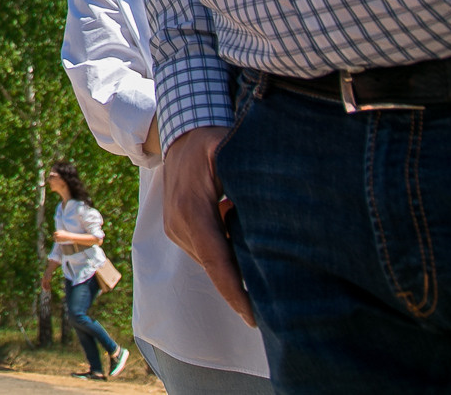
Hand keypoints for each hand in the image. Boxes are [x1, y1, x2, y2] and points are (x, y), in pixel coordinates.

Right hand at [163, 126, 255, 325]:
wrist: (179, 136)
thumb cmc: (210, 142)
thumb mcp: (229, 151)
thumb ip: (247, 178)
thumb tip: (272, 204)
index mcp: (192, 208)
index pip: (214, 258)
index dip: (232, 289)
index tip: (252, 315)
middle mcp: (179, 223)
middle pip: (213, 265)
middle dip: (239, 287)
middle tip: (275, 305)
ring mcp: (175, 228)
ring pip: (209, 261)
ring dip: (233, 269)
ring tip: (265, 273)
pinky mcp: (176, 229)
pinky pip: (204, 251)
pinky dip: (224, 255)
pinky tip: (244, 248)